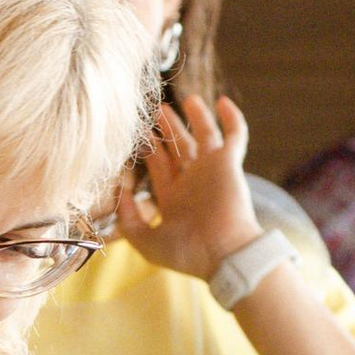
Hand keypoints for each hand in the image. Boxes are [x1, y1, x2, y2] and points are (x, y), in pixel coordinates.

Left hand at [112, 90, 262, 284]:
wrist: (223, 255)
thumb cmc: (187, 253)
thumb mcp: (145, 241)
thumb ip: (128, 218)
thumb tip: (120, 190)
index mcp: (174, 198)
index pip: (159, 166)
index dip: (149, 148)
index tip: (138, 132)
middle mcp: (193, 182)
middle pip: (178, 148)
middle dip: (168, 129)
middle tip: (157, 110)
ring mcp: (212, 171)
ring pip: (204, 136)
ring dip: (196, 117)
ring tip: (186, 100)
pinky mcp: (229, 163)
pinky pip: (234, 134)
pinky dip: (231, 117)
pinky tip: (222, 101)